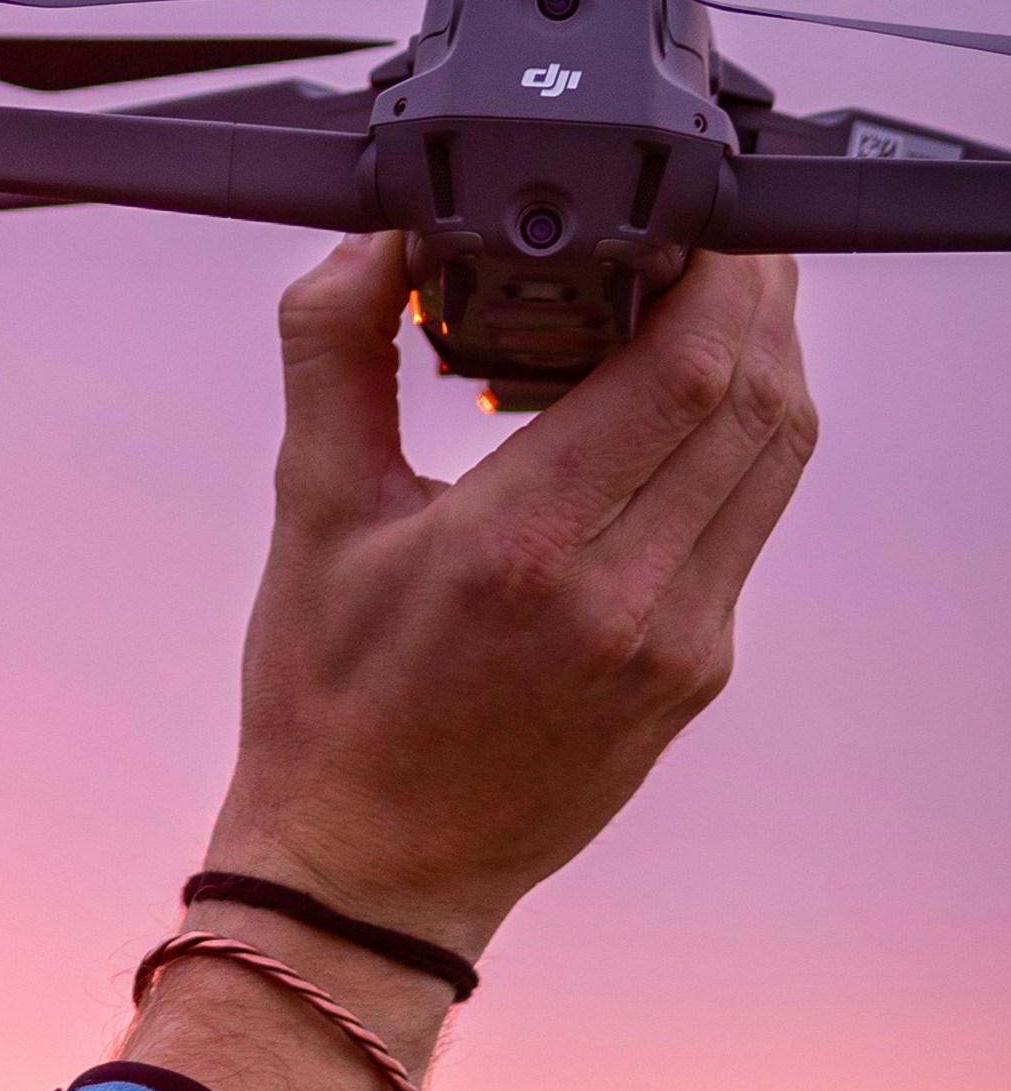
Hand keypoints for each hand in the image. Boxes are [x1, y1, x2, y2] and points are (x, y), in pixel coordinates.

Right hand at [209, 231, 818, 962]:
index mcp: (522, 549)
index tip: (690, 218)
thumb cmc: (331, 712)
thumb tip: (371, 242)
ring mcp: (676, 641)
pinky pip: (751, 521)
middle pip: (758, 393)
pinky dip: (736, 442)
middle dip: (753, 292)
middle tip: (706, 240)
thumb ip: (337, 354)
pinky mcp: (699, 670)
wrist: (369, 872)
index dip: (720, 267)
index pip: (689, 365)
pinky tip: (677, 417)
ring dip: (761, 359)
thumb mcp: (312, 516)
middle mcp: (620, 597)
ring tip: (702, 308)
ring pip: (777, 452)